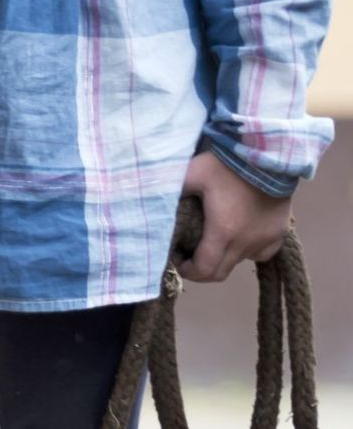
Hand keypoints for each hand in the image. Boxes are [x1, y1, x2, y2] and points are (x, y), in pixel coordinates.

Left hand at [176, 150, 292, 285]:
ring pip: (240, 262)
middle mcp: (246, 243)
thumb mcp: (191, 174)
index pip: (204, 269)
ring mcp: (266, 240)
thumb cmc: (226, 165)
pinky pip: (261, 253)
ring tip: (211, 241)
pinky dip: (246, 250)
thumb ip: (170, 189)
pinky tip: (238, 235)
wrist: (269, 155)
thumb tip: (147, 197)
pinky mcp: (280, 233)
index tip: (177, 260)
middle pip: (221, 273)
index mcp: (223, 232)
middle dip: (201, 269)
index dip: (187, 271)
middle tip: (189, 255)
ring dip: (223, 258)